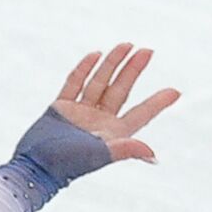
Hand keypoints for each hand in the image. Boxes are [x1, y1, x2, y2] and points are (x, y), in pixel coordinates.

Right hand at [51, 43, 179, 163]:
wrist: (35, 166)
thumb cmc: (69, 165)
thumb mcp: (100, 155)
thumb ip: (126, 150)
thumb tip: (153, 155)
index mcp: (112, 134)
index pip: (140, 114)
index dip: (158, 103)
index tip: (176, 92)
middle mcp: (98, 121)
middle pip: (121, 91)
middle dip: (134, 70)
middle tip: (148, 51)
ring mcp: (79, 112)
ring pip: (100, 83)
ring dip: (112, 64)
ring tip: (126, 45)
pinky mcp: (60, 106)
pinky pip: (74, 83)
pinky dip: (84, 69)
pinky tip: (95, 54)